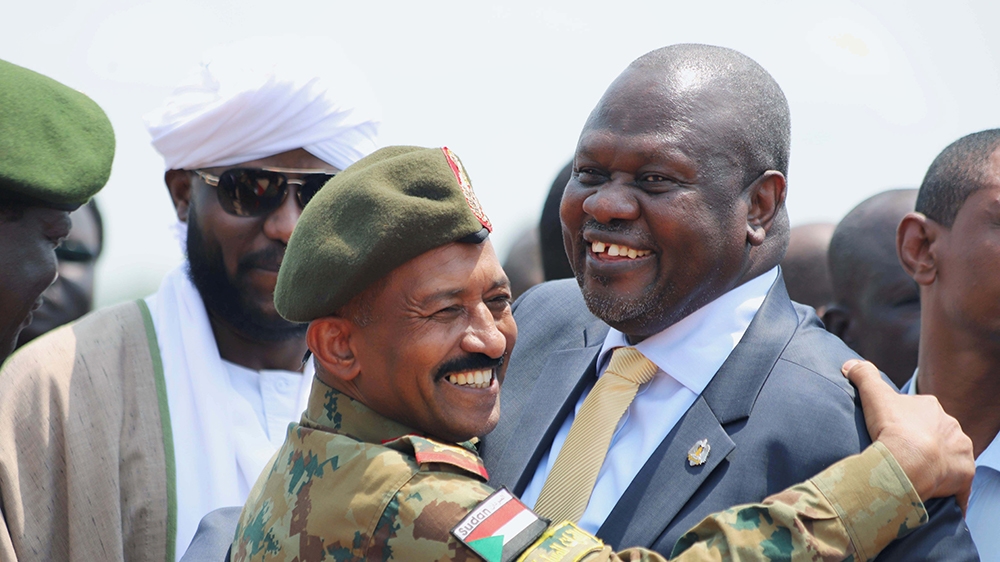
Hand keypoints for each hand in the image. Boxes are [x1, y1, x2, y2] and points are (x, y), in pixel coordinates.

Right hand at [842, 359, 973, 512]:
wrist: (909, 462)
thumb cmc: (892, 428)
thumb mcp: (873, 394)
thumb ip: (863, 374)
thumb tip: (850, 364)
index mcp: (931, 408)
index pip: (920, 412)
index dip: (905, 421)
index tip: (892, 431)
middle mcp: (952, 426)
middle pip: (937, 433)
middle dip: (924, 441)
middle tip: (902, 452)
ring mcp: (960, 451)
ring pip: (950, 455)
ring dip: (939, 462)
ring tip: (917, 473)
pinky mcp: (964, 475)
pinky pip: (960, 483)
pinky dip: (952, 489)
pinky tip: (940, 494)